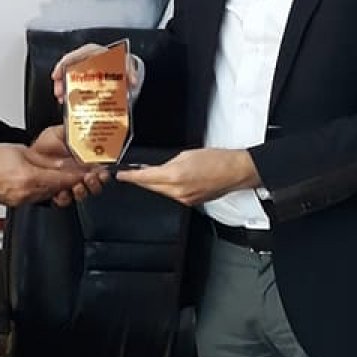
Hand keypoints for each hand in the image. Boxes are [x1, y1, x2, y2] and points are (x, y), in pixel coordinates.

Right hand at [0, 140, 93, 208]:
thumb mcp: (23, 152)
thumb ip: (44, 160)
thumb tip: (61, 163)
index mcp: (30, 178)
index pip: (61, 179)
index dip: (76, 177)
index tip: (86, 174)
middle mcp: (27, 193)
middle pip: (57, 189)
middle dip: (68, 182)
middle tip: (78, 175)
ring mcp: (22, 200)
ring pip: (48, 195)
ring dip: (56, 187)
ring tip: (59, 177)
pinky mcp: (17, 203)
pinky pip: (36, 198)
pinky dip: (43, 191)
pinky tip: (43, 183)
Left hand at [31, 122, 106, 203]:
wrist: (29, 156)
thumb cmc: (44, 145)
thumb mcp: (58, 132)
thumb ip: (74, 132)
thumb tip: (88, 131)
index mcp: (84, 160)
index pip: (99, 170)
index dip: (103, 172)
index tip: (101, 171)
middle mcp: (79, 174)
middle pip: (95, 184)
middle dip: (95, 183)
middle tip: (90, 178)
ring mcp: (69, 185)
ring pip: (83, 194)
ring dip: (82, 191)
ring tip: (77, 185)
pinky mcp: (58, 194)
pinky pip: (65, 200)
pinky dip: (64, 198)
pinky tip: (61, 192)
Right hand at [50, 43, 145, 103]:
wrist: (124, 71)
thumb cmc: (122, 65)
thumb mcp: (127, 65)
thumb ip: (130, 72)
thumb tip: (132, 81)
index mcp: (95, 52)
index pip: (76, 55)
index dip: (64, 64)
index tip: (57, 75)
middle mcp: (86, 59)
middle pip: (69, 67)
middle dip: (61, 80)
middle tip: (59, 92)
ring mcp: (84, 69)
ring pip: (68, 76)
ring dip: (64, 88)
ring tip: (62, 99)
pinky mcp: (84, 79)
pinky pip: (73, 84)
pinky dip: (70, 93)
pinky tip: (68, 101)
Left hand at [120, 147, 259, 206]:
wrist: (235, 171)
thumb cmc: (217, 160)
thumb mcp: (187, 154)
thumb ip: (168, 162)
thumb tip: (157, 168)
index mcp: (175, 176)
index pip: (145, 177)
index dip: (130, 176)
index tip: (121, 175)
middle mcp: (178, 191)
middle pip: (151, 187)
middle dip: (140, 180)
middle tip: (130, 174)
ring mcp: (184, 199)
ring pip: (161, 192)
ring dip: (155, 184)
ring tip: (151, 174)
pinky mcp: (190, 203)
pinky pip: (172, 196)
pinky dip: (168, 189)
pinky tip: (169, 181)